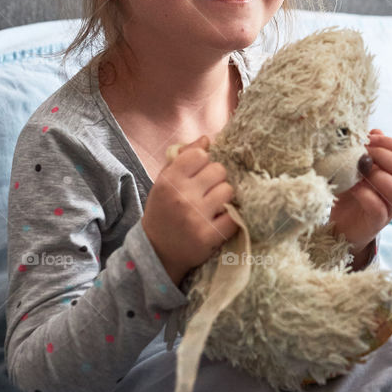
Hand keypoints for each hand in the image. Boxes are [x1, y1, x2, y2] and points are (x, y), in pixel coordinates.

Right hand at [142, 136, 237, 286]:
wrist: (156, 252)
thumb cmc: (163, 211)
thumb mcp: (164, 183)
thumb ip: (183, 158)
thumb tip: (206, 139)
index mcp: (169, 181)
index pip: (200, 155)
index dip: (203, 163)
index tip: (198, 174)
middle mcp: (182, 197)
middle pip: (219, 170)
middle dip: (216, 179)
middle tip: (208, 191)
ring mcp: (196, 217)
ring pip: (229, 190)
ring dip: (224, 197)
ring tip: (214, 205)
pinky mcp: (209, 236)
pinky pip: (234, 216)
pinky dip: (230, 218)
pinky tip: (219, 220)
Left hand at [329, 130, 391, 266]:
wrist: (338, 223)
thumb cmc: (347, 191)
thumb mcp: (352, 165)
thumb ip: (365, 148)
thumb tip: (376, 130)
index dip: (389, 143)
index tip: (368, 139)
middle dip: (382, 157)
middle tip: (363, 156)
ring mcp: (389, 207)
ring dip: (378, 177)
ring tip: (359, 174)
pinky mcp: (377, 222)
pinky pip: (380, 208)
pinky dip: (366, 195)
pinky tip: (354, 189)